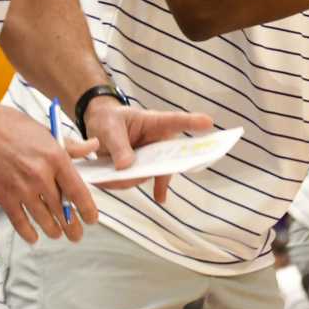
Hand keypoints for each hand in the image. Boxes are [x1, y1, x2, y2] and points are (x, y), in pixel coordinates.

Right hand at [0, 97, 99, 245]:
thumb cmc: (10, 125)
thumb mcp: (45, 132)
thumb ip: (70, 146)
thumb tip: (93, 145)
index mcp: (55, 157)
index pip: (78, 191)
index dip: (87, 209)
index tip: (92, 219)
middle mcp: (40, 175)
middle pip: (62, 210)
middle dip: (71, 226)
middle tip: (76, 235)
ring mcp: (20, 188)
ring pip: (43, 219)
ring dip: (52, 230)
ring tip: (57, 234)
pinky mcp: (2, 196)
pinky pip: (19, 221)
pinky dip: (27, 232)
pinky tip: (33, 237)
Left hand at [78, 99, 213, 204]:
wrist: (99, 129)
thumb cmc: (109, 120)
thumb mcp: (109, 127)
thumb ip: (118, 146)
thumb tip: (126, 167)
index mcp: (155, 123)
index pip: (175, 121)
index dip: (192, 122)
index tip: (209, 122)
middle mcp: (159, 141)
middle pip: (172, 156)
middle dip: (164, 169)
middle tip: (159, 180)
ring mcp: (152, 157)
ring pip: (153, 173)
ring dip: (133, 179)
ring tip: (109, 177)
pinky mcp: (143, 169)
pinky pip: (141, 180)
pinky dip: (127, 184)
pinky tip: (128, 188)